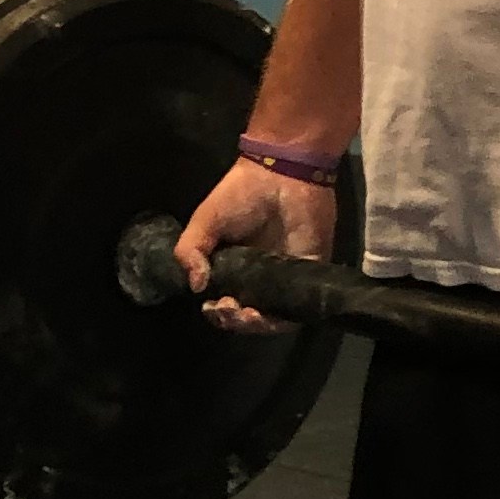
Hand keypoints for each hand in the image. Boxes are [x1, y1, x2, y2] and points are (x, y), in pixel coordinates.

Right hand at [174, 157, 336, 334]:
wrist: (283, 173)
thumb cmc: (241, 194)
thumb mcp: (205, 220)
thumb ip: (191, 250)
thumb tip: (196, 287)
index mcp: (234, 267)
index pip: (223, 301)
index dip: (216, 312)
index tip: (210, 306)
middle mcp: (259, 277)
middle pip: (246, 315)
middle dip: (233, 321)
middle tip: (227, 309)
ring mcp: (284, 278)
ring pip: (271, 317)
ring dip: (256, 325)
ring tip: (246, 315)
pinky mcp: (308, 275)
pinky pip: (297, 308)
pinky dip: (281, 318)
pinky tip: (266, 314)